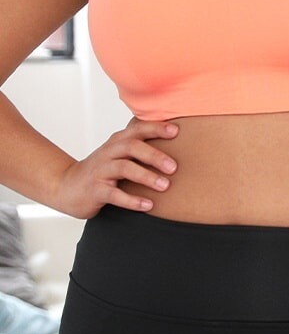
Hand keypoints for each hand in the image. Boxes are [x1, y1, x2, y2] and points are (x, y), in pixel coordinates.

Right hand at [53, 119, 178, 217]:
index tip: (176, 131)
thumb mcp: (119, 153)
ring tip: (165, 186)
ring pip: (124, 168)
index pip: (137, 129)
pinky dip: (132, 200)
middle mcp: (109, 152)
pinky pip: (114, 194)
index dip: (156, 128)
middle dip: (154, 155)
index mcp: (117, 141)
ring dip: (146, 176)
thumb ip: (140, 144)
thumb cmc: (103, 169)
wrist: (67, 186)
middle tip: (174, 167)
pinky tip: (148, 205)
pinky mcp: (95, 190)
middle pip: (131, 146)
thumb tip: (174, 135)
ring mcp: (100, 171)